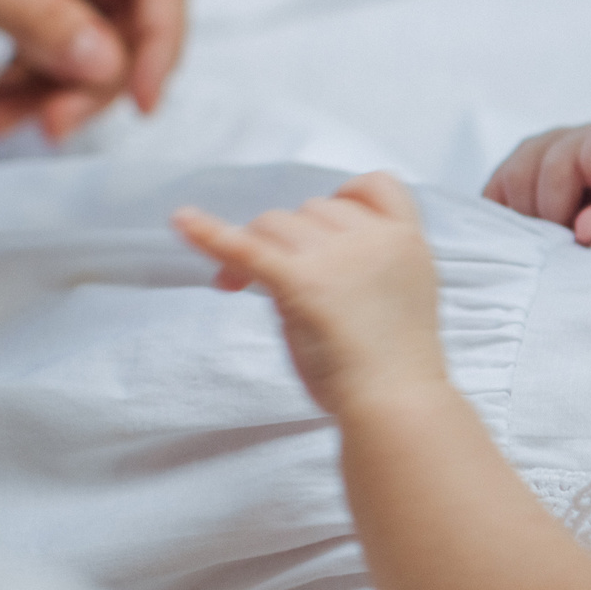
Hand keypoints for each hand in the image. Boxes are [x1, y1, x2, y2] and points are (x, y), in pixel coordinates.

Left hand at [0, 0, 187, 140]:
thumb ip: (26, 5)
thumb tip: (104, 63)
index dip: (162, 35)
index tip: (144, 98)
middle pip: (126, 10)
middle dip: (96, 76)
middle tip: (55, 124)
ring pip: (88, 34)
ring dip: (55, 87)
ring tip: (3, 121)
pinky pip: (47, 36)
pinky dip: (26, 78)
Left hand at [172, 174, 446, 417]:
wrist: (399, 404)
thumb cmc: (395, 363)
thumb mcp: (398, 292)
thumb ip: (363, 261)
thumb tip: (299, 254)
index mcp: (408, 240)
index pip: (376, 185)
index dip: (347, 199)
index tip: (328, 228)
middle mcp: (375, 238)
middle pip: (313, 209)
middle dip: (293, 238)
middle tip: (276, 279)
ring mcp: (340, 257)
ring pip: (276, 222)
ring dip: (258, 246)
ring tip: (243, 285)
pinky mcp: (303, 282)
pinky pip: (247, 247)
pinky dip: (210, 233)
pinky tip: (182, 221)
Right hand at [483, 115, 590, 244]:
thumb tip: (585, 227)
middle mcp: (575, 137)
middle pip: (553, 165)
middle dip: (559, 213)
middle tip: (571, 240)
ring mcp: (538, 147)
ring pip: (517, 176)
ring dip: (531, 218)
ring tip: (552, 237)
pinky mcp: (508, 168)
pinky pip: (494, 190)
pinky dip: (508, 219)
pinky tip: (531, 232)